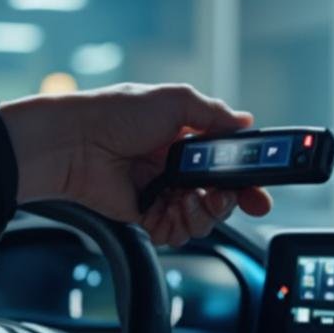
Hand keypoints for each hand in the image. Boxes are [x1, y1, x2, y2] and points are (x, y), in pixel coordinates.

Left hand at [0, 83, 272, 245]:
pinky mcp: (144, 214)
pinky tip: (169, 213)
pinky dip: (176, 228)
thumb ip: (214, 114)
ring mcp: (162, 192)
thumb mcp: (174, 100)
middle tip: (222, 199)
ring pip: (200, 219)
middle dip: (228, 202)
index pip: (228, 164)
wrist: (74, 142)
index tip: (259, 192)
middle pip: (220, 197)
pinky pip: (173, 232)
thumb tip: (245, 121)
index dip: (248, 180)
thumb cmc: (116, 113)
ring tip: (188, 203)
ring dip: (202, 216)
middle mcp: (177, 166)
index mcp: (187, 138)